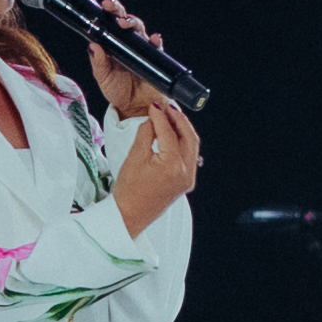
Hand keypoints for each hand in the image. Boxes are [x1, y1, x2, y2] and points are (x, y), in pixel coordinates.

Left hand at [78, 0, 176, 120]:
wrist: (136, 108)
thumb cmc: (118, 90)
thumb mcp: (102, 77)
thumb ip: (98, 62)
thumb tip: (93, 46)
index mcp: (106, 40)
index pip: (96, 14)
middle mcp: (122, 39)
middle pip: (118, 15)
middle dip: (114, 7)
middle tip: (107, 4)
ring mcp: (138, 46)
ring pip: (136, 26)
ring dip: (130, 21)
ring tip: (123, 22)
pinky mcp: (152, 57)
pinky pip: (155, 46)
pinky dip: (155, 41)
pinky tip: (154, 39)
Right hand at [113, 96, 202, 233]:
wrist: (129, 215)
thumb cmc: (128, 192)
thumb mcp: (134, 156)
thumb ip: (146, 133)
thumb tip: (153, 119)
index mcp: (172, 165)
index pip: (169, 132)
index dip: (160, 115)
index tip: (154, 106)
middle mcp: (185, 172)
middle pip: (188, 136)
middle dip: (178, 119)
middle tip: (166, 108)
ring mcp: (187, 179)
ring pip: (192, 145)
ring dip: (182, 129)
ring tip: (169, 118)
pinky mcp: (186, 182)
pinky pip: (189, 156)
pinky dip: (183, 142)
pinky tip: (172, 135)